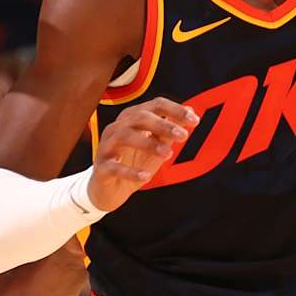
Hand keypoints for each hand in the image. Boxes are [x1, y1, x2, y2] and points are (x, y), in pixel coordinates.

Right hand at [87, 99, 197, 213]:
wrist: (109, 190)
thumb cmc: (133, 163)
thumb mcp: (156, 146)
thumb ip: (169, 130)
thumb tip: (190, 111)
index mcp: (132, 119)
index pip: (154, 105)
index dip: (175, 110)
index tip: (195, 120)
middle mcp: (117, 128)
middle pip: (139, 117)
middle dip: (163, 124)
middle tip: (183, 135)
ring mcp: (107, 147)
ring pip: (124, 136)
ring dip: (148, 143)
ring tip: (167, 154)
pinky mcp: (101, 168)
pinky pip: (114, 167)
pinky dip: (130, 172)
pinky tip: (145, 176)